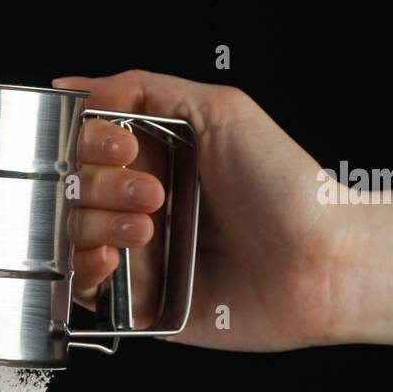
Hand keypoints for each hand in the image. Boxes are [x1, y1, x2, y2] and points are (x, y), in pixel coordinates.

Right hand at [54, 69, 370, 350]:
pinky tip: (117, 259)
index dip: (86, 144)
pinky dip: (88, 272)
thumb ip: (143, 89)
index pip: (81, 146)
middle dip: (98, 187)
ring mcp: (137, 257)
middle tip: (150, 193)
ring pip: (68, 239)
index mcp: (151, 160)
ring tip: (145, 228)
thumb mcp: (222, 111)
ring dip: (93, 226)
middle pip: (69, 191)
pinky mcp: (140, 305)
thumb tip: (73, 86)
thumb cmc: (289, 189)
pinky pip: (85, 293)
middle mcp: (137, 207)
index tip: (121, 148)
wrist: (324, 264)